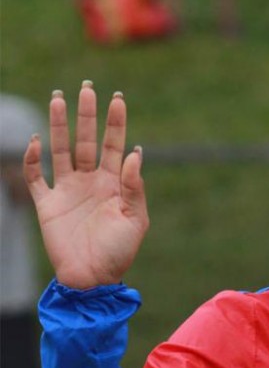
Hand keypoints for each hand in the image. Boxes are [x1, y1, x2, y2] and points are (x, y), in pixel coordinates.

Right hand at [23, 82, 148, 288]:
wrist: (92, 279)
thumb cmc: (118, 253)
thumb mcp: (135, 221)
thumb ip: (135, 188)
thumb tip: (135, 153)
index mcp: (113, 184)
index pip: (114, 146)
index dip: (115, 123)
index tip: (118, 99)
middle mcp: (90, 181)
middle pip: (86, 140)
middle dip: (87, 115)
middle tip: (87, 88)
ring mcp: (67, 190)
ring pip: (61, 149)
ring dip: (59, 125)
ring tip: (59, 98)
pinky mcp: (48, 204)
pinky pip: (36, 176)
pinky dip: (32, 158)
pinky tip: (37, 141)